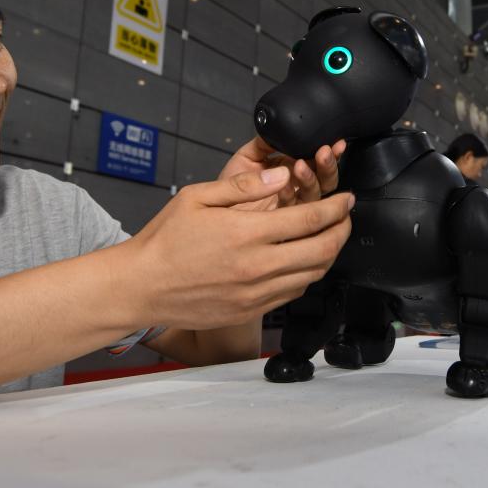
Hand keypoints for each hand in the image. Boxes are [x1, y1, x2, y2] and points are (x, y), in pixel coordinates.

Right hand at [127, 166, 352, 330]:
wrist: (141, 286)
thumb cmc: (163, 241)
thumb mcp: (196, 198)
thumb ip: (243, 186)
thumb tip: (281, 177)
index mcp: (246, 233)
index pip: (310, 218)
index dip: (337, 207)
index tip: (346, 198)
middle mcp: (257, 266)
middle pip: (323, 250)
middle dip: (343, 230)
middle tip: (346, 217)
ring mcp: (256, 293)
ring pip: (313, 275)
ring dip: (329, 255)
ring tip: (328, 238)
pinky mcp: (250, 310)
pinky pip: (292, 293)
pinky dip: (306, 275)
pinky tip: (301, 262)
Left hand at [218, 137, 346, 209]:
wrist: (211, 207)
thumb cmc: (229, 184)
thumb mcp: (247, 156)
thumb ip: (265, 143)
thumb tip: (281, 129)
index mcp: (291, 171)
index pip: (317, 162)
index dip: (329, 153)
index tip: (334, 143)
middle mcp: (296, 189)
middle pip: (325, 181)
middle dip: (327, 166)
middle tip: (323, 153)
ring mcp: (290, 206)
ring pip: (315, 196)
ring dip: (312, 179)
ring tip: (302, 165)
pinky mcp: (280, 222)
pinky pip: (293, 210)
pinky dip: (290, 195)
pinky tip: (284, 184)